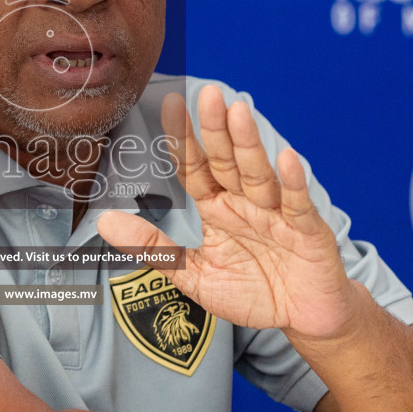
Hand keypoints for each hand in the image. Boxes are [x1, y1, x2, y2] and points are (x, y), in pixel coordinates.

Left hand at [97, 85, 365, 340]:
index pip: (195, 169)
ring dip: (249, 145)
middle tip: (207, 94)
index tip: (170, 105)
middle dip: (217, 129)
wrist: (302, 317)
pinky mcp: (308, 233)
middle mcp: (246, 204)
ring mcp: (277, 215)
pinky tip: (286, 159)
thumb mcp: (193, 274)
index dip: (183, 140)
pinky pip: (297, 205)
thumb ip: (153, 247)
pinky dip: (293, 183)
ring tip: (238, 113)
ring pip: (259, 175)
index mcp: (217, 209)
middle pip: (227, 162)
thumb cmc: (252, 292)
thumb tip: (104, 222)